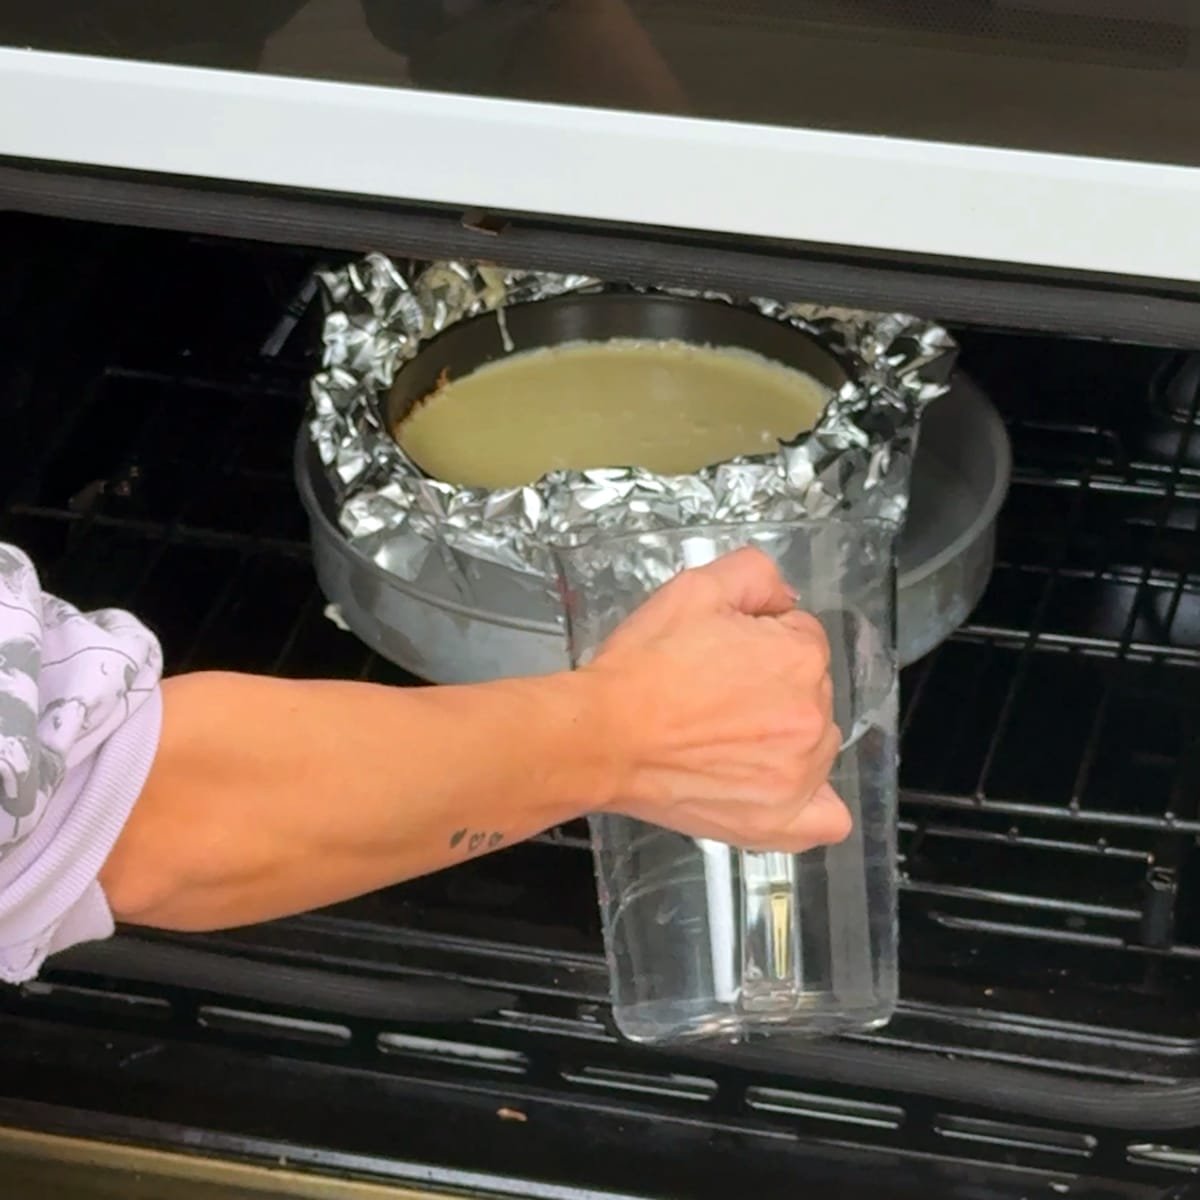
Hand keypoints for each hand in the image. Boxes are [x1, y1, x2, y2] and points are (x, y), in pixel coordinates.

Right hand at [585, 548, 850, 851]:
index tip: (722, 651)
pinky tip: (781, 785)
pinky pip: (828, 820)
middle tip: (715, 692)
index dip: (760, 637)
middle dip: (773, 683)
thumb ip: (756, 574)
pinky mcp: (778, 821)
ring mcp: (798, 775)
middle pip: (812, 689)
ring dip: (786, 735)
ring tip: (726, 736)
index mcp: (800, 658)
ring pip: (816, 744)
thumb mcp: (696, 588)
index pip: (801, 636)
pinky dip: (815, 803)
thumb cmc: (643, 668)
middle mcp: (811, 717)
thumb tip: (783, 598)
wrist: (602, 735)